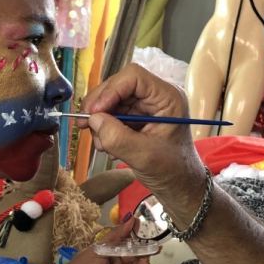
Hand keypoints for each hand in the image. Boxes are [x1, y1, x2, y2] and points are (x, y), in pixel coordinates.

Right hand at [79, 64, 205, 218]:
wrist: (179, 187)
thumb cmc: (172, 171)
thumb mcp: (144, 156)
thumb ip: (118, 137)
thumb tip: (93, 120)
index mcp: (168, 98)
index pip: (134, 77)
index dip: (111, 90)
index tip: (95, 112)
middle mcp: (156, 97)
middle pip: (119, 86)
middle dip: (100, 106)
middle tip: (84, 125)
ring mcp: (146, 107)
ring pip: (112, 100)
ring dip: (100, 120)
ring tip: (102, 144)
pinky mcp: (137, 118)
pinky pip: (113, 114)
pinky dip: (105, 129)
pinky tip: (108, 146)